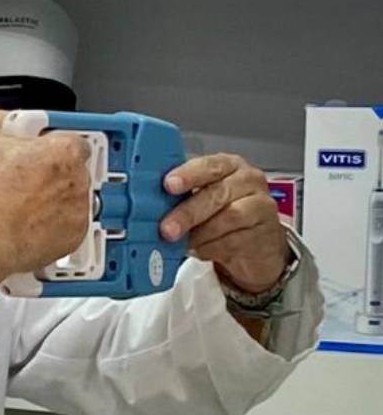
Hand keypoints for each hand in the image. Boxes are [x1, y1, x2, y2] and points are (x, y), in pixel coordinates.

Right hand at [0, 110, 91, 277]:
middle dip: (57, 173)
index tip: (47, 150)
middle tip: (32, 178)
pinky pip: (73, 226)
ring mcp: (82, 208)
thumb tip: (2, 121)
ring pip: (76, 198)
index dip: (56, 146)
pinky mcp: (78, 235)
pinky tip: (33, 221)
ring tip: (29, 203)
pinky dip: (58, 225)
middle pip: (77, 170)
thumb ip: (0, 122)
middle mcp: (80, 178)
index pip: (76, 140)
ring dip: (59, 199)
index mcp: (65, 150)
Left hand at [160, 154, 290, 292]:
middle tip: (167, 229)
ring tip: (184, 243)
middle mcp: (247, 180)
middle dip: (187, 213)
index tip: (168, 185)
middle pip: (217, 193)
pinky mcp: (266, 232)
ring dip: (200, 234)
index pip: (208, 165)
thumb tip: (149, 204)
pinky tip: (201, 250)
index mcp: (228, 165)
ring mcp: (261, 205)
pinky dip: (212, 248)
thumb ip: (182, 195)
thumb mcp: (203, 196)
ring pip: (228, 218)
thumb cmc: (222, 212)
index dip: (187, 175)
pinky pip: (235, 240)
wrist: (257, 242)